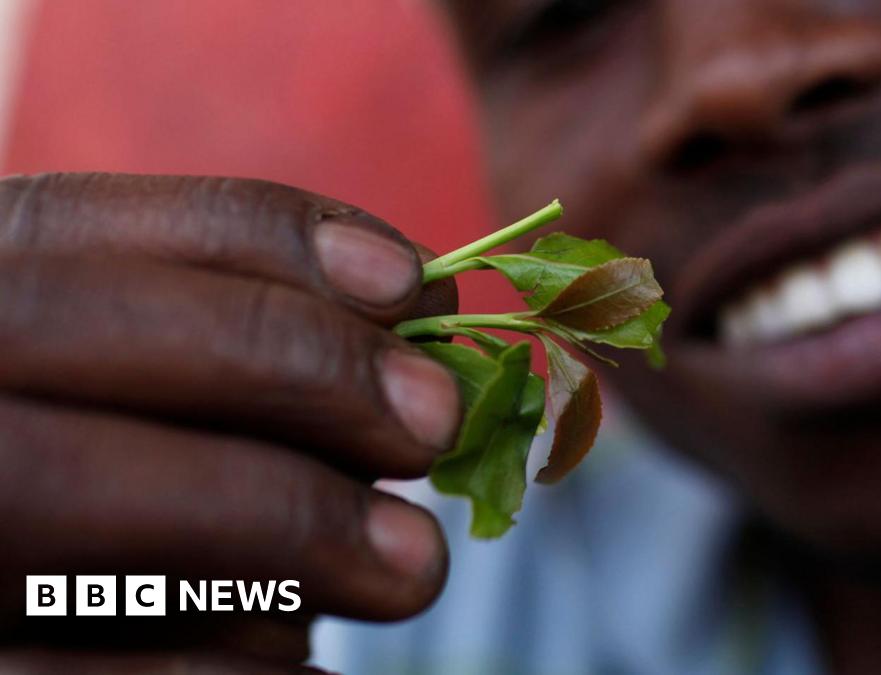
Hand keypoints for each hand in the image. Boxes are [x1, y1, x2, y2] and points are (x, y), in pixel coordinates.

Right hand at [0, 173, 461, 670]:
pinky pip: (73, 674)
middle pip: (60, 329)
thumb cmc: (123, 482)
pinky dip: (226, 673)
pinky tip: (316, 666)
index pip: (72, 225)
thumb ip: (249, 333)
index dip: (255, 238)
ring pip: (53, 497)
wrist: (31, 613)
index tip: (411, 283)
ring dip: (280, 523)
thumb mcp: (152, 391)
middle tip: (436, 421)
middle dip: (283, 360)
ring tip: (412, 565)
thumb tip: (420, 306)